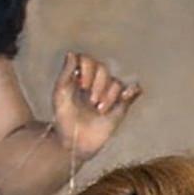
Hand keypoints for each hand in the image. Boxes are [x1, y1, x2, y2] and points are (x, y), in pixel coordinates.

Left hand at [50, 50, 142, 164]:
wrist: (74, 141)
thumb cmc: (63, 118)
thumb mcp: (60, 94)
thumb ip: (66, 73)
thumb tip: (71, 53)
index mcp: (80, 76)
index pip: (88, 60)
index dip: (87, 70)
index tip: (81, 86)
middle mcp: (96, 81)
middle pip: (103, 69)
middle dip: (97, 85)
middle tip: (89, 102)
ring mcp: (109, 93)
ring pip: (116, 83)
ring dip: (108, 96)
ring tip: (98, 110)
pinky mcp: (121, 105)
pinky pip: (133, 91)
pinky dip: (132, 90)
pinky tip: (127, 95)